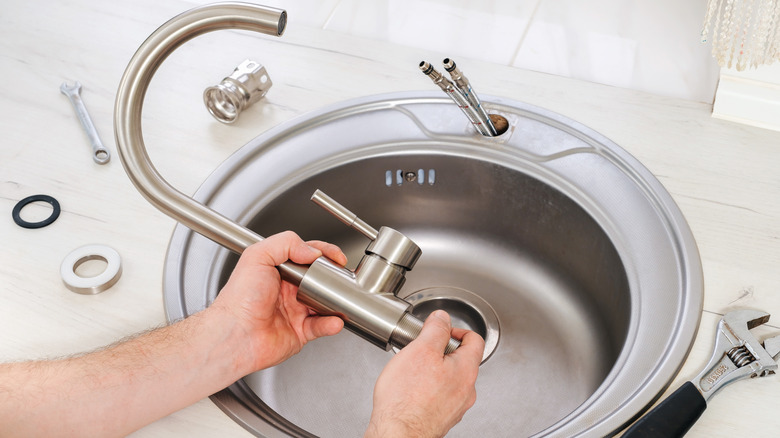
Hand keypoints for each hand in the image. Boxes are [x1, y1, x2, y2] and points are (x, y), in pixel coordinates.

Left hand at [211, 231, 347, 371]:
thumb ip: (286, 243)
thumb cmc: (239, 299)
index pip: (307, 256)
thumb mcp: (257, 255)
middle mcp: (287, 290)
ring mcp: (295, 311)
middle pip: (320, 279)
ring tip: (341, 300)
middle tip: (341, 278)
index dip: (324, 254)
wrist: (235, 334)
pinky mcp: (300, 332)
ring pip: (325, 304)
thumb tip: (312, 250)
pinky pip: (321, 327)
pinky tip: (334, 320)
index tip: (337, 257)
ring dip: (336, 302)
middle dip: (334, 278)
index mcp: (278, 270)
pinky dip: (331, 324)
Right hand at [366, 310, 484, 437]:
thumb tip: (442, 318)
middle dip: (441, 351)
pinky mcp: (441, 418)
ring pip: (449, 379)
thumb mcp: (421, 350)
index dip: (457, 329)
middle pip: (461, 360)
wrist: (398, 434)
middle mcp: (466, 390)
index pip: (475, 340)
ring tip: (413, 372)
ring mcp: (455, 407)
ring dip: (434, 371)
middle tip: (421, 350)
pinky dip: (428, 389)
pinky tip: (411, 391)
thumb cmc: (407, 398)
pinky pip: (439, 396)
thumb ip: (436, 330)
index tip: (442, 330)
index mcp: (466, 370)